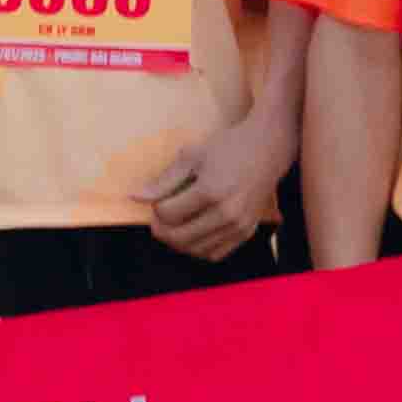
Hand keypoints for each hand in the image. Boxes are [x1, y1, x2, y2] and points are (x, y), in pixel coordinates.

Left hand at [136, 106, 287, 263]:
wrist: (267, 149)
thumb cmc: (227, 148)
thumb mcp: (191, 156)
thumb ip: (163, 181)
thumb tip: (135, 197)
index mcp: (210, 191)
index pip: (168, 214)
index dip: (156, 210)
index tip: (158, 201)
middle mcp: (226, 213)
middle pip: (179, 238)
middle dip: (161, 230)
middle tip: (159, 219)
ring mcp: (238, 226)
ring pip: (195, 250)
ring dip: (178, 242)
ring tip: (175, 225)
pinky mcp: (246, 232)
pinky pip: (215, 254)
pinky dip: (198, 249)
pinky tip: (193, 233)